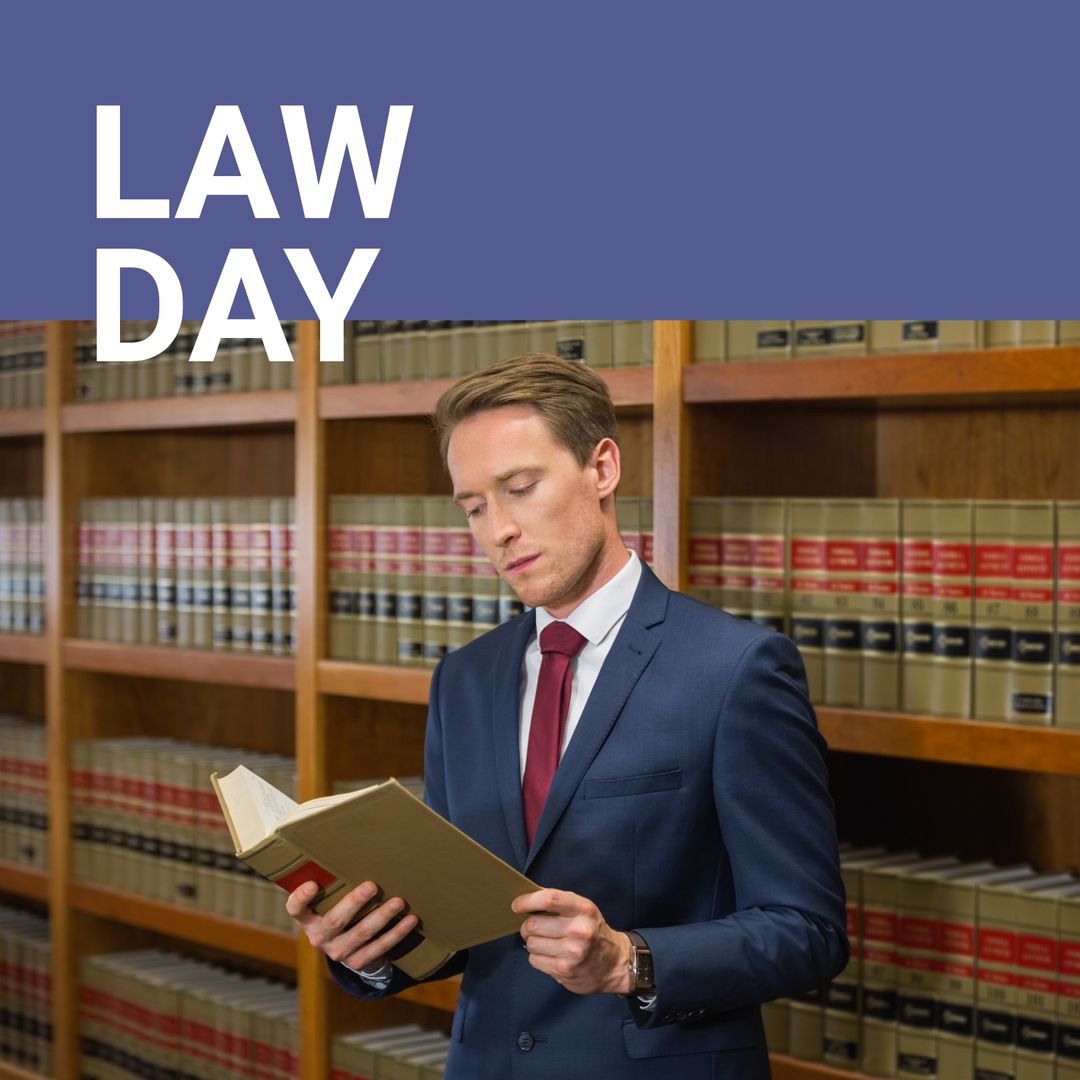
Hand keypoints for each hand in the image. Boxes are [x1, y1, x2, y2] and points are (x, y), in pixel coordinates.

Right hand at [286, 879, 417, 972]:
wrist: (350, 950)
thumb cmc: (340, 912)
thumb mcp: (330, 901)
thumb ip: (334, 884)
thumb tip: (358, 846)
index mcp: (309, 920)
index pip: (296, 910)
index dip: (301, 898)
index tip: (312, 883)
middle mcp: (320, 938)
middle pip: (336, 920)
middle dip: (355, 902)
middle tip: (372, 885)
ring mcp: (339, 953)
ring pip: (363, 933)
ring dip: (383, 916)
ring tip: (399, 901)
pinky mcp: (358, 962)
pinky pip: (381, 947)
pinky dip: (397, 932)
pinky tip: (411, 920)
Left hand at [512, 888, 631, 994]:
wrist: (615, 963)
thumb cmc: (593, 931)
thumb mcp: (583, 910)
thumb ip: (559, 903)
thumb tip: (526, 898)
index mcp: (583, 909)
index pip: (549, 899)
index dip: (528, 901)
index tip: (516, 905)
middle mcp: (579, 930)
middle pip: (534, 924)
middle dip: (527, 926)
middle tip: (532, 928)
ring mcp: (572, 952)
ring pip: (531, 943)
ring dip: (532, 942)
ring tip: (545, 942)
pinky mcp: (565, 970)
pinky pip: (534, 960)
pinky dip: (537, 957)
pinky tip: (550, 955)